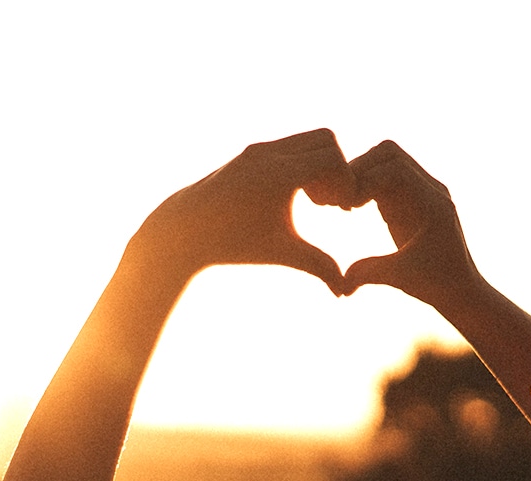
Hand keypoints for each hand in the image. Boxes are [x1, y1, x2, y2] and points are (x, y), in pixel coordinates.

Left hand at [130, 129, 361, 292]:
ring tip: (314, 201)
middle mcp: (268, 153)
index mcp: (279, 174)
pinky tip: (293, 196)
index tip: (342, 209)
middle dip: (337, 168)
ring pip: (307, 139)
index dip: (346, 182)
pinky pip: (289, 146)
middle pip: (326, 139)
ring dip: (318, 164)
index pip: (333, 158)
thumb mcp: (280, 254)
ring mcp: (257, 149)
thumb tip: (345, 292)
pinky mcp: (249, 153)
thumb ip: (318, 266)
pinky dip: (300, 163)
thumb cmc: (233, 244)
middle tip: (331, 202)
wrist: (183, 232)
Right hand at [341, 141, 481, 307]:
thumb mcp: (400, 279)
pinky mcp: (414, 196)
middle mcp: (432, 190)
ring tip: (347, 203)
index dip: (364, 180)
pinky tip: (355, 207)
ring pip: (387, 159)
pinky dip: (367, 183)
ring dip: (362, 174)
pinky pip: (387, 174)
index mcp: (433, 204)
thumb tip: (341, 285)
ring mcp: (424, 190)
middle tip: (342, 200)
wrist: (461, 288)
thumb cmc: (436, 285)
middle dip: (359, 170)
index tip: (347, 207)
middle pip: (389, 152)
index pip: (394, 169)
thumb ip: (370, 274)